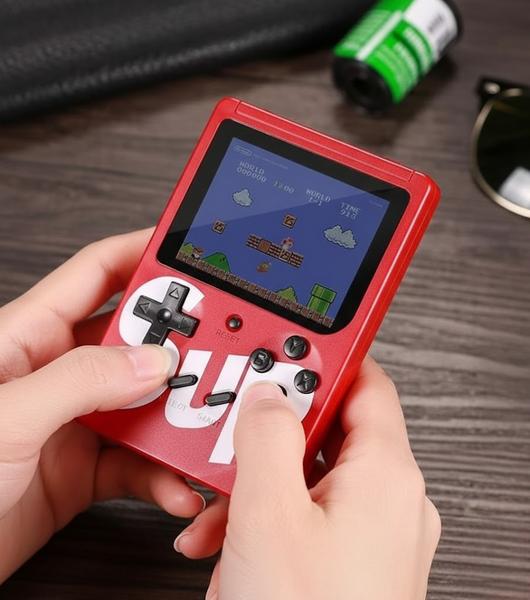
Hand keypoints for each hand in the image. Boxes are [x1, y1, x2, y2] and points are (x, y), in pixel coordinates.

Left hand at [0, 230, 205, 581]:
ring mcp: (72, 421)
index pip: (99, 273)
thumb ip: (82, 380)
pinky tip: (174, 483)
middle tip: (218, 346)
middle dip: (179, 341)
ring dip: (179, 415)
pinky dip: (163, 474)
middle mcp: (56, 373)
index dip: (146, 253)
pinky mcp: (82, 469)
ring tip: (204, 422)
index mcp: (29, 336)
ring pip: (145, 402)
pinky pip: (138, 462)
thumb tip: (151, 361)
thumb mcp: (7, 415)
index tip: (191, 250)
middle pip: (135, 338)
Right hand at [177, 357, 440, 599]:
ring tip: (220, 507)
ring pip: (309, 476)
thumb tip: (266, 395)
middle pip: (328, 430)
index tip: (295, 340)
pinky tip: (229, 541)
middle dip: (272, 433)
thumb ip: (266, 437)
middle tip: (235, 430)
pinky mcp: (351, 563)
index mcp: (387, 475)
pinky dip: (267, 518)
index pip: (365, 381)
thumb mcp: (268, 514)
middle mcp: (390, 501)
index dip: (328, 355)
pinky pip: (308, 516)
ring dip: (258, 483)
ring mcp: (373, 535)